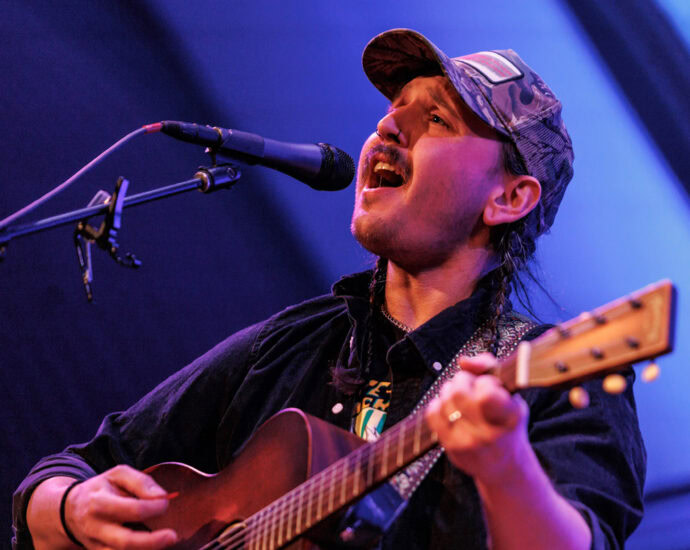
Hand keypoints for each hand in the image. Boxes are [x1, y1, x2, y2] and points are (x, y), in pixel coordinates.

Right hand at [64, 465, 177, 548]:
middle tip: (173, 536)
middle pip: (125, 541)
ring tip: (164, 542)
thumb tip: (162, 497)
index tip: (165, 502)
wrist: (69, 510)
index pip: (133, 509)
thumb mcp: (118, 475)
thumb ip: (142, 482)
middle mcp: (95, 527)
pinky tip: (151, 547)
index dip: (154, 508)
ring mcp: (95, 545)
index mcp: (100, 502)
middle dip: (151, 542)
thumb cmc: (101, 488)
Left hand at [425, 353, 530, 484]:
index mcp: (511, 416)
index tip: (489, 386)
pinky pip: (433, 413)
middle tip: (469, 386)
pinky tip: (449, 409)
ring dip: (450, 391)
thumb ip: (489, 367)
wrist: (505, 467)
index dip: (484, 382)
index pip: (486, 391)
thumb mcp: (510, 395)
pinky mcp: (453, 448)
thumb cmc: (506, 424)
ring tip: (460, 398)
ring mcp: (470, 442)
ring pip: (445, 399)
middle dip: (462, 381)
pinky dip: (438, 405)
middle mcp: (491, 433)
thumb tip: (463, 361)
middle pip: (458, 391)